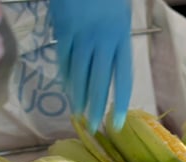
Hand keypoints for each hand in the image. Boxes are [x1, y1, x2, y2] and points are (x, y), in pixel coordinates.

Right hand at [49, 0, 132, 132]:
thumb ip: (117, 37)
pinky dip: (66, 76)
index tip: (117, 121)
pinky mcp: (63, 31)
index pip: (122, 77)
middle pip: (99, 81)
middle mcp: (102, 41)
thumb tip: (112, 62)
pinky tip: (67, 89)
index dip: (119, 101)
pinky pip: (64, 59)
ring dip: (79, 96)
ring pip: (79, 73)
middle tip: (94, 126)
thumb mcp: (121, 12)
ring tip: (79, 114)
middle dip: (96, 106)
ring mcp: (81, 36)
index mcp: (121, 37)